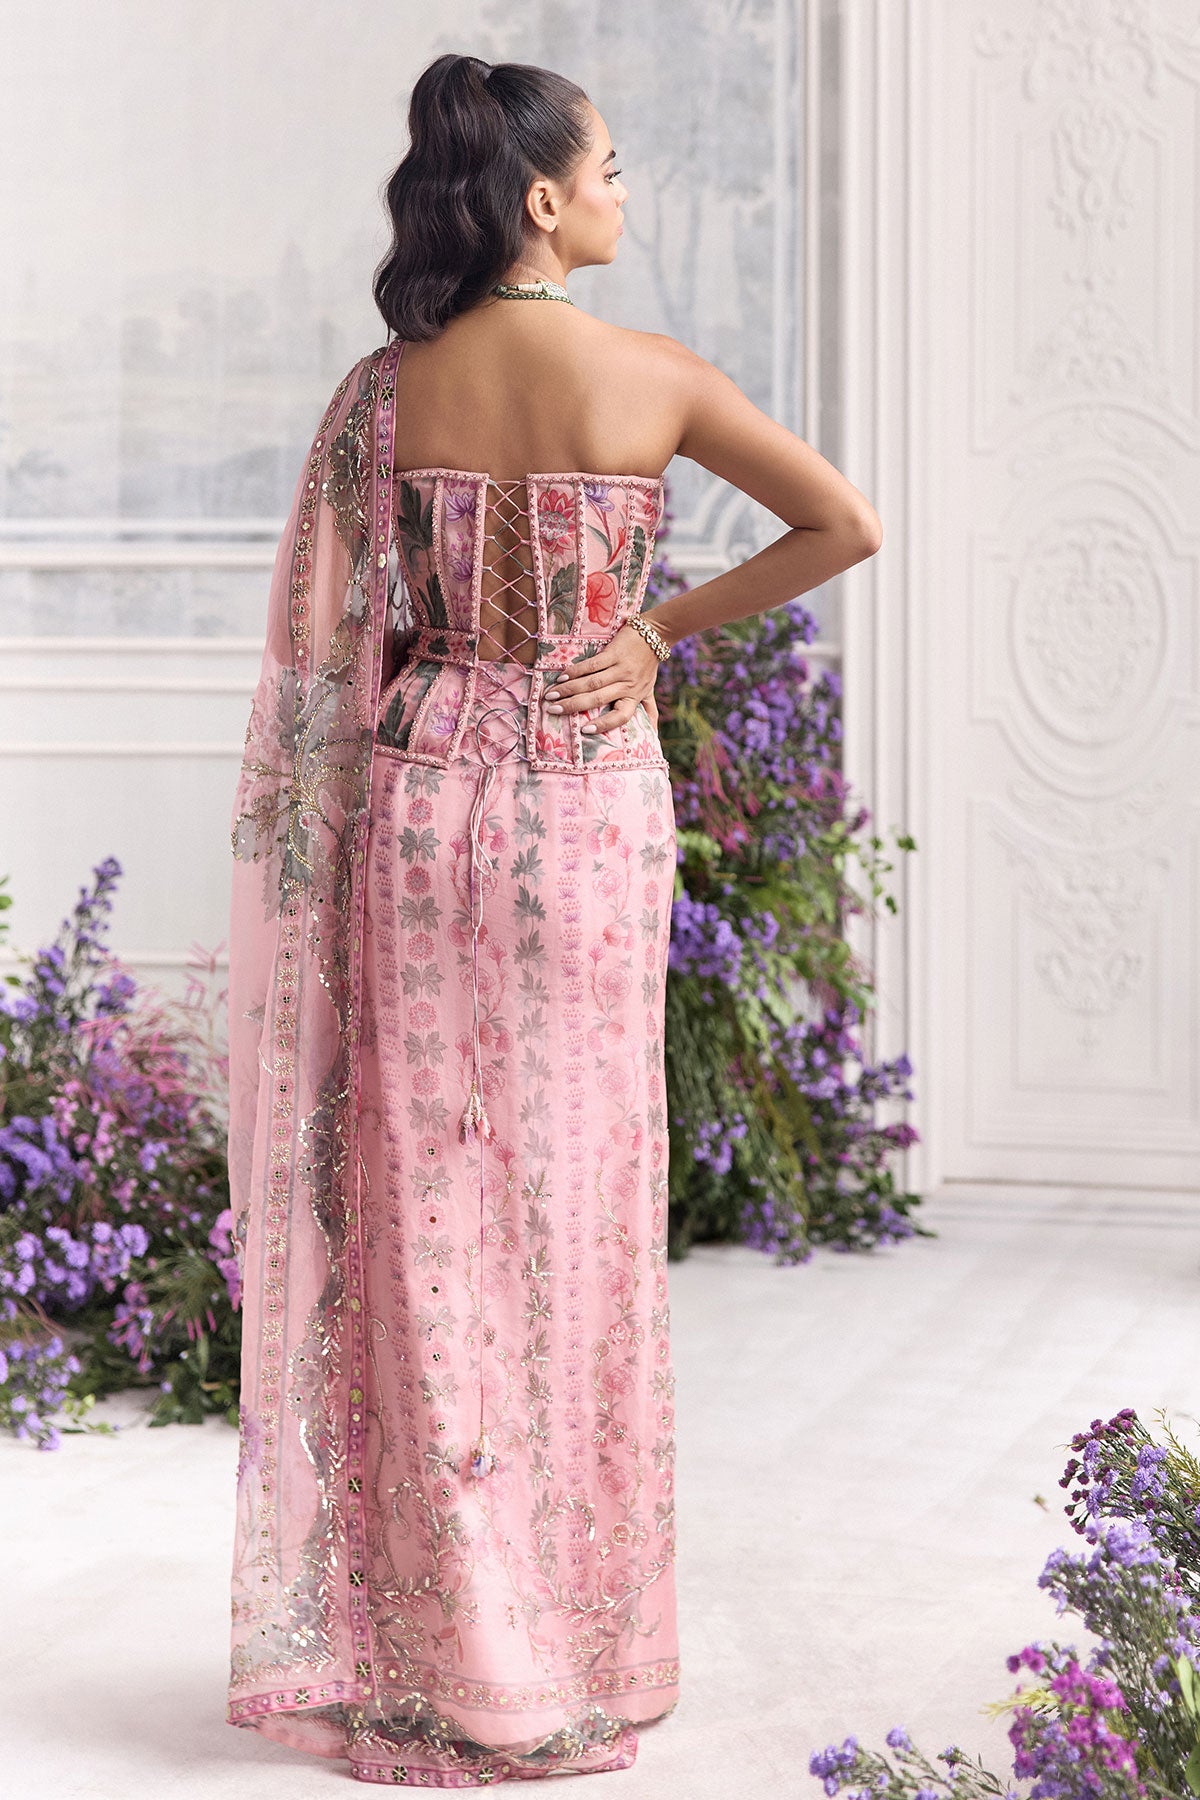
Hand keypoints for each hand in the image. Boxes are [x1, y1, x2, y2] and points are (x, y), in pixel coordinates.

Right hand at [543, 624, 661, 735]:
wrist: (655, 634)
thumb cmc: (648, 665)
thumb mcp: (650, 690)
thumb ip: (649, 710)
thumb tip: (653, 735)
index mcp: (634, 696)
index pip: (620, 716)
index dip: (604, 724)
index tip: (584, 730)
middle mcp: (627, 685)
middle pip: (598, 699)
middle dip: (573, 706)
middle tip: (552, 710)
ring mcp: (620, 668)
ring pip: (591, 683)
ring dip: (569, 689)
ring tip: (551, 695)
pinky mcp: (614, 653)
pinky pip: (592, 665)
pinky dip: (576, 671)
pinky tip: (562, 677)